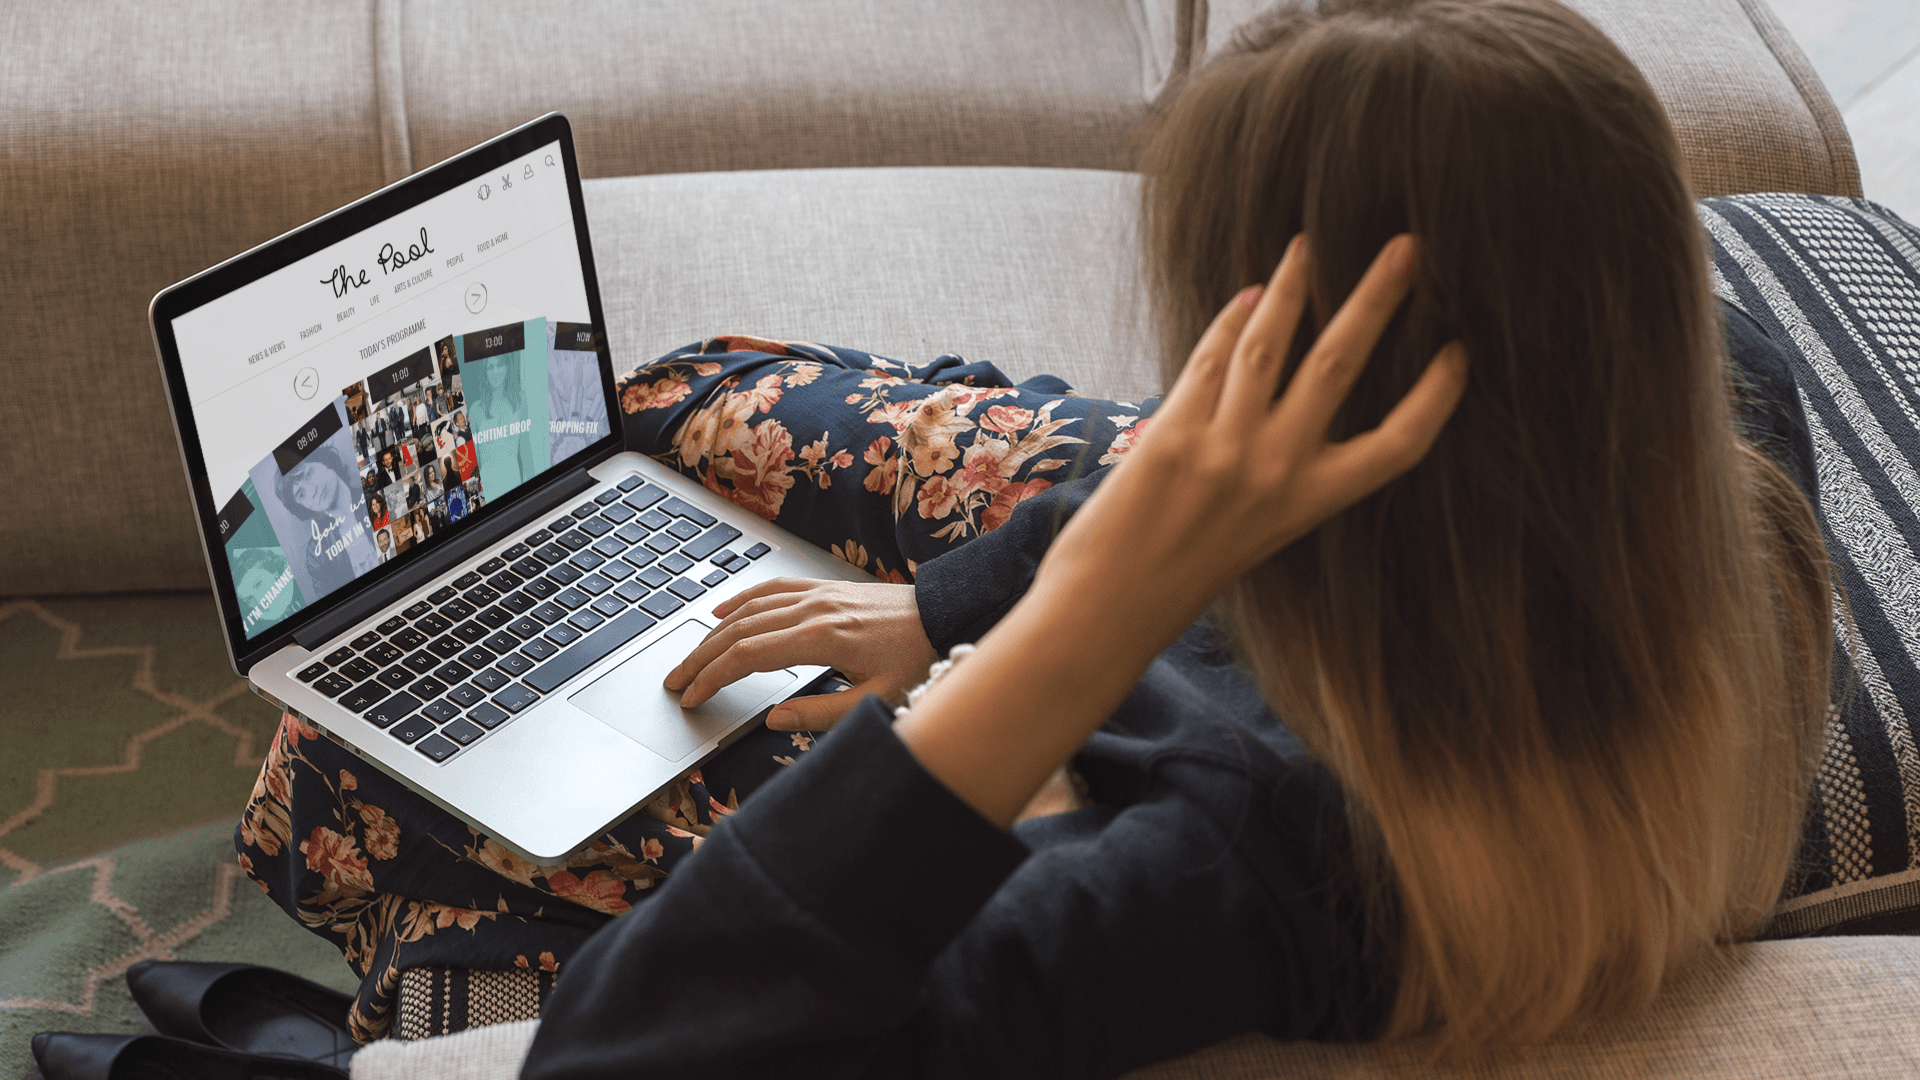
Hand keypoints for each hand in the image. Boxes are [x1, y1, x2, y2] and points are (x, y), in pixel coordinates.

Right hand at [662, 578, 938, 730]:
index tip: (691, 698)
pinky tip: (722, 613)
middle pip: (737, 631)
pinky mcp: (823, 588)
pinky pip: (771, 589)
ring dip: (712, 632)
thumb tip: (773, 719)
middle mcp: (813, 610)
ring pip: (749, 609)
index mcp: (821, 639)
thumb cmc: (918, 660)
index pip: (747, 657)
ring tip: (689, 656)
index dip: (712, 678)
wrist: (946, 615)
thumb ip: (821, 714)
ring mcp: (816, 595)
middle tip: (674, 682)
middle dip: (700, 658)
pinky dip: (741, 600)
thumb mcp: (876, 701)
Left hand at [891, 233, 1468, 828]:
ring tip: (1308, 244)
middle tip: (1406, 247)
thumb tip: (1293, 390)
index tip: (1459, 353)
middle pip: (1342, 364)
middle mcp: (1277, 472)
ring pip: (1271, 342)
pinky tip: (1248, 295)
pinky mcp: (1174, 431)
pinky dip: (1232, 321)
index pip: (1398, 445)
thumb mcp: (1257, 533)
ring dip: (1292, 286)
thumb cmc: (1180, 577)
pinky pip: (1212, 358)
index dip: (1436, 398)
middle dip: (1376, 298)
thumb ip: (1280, 473)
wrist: (1108, 610)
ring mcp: (1225, 447)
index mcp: (1310, 505)